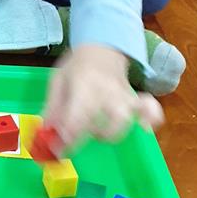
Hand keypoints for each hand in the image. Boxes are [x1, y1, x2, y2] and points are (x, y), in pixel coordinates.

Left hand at [44, 44, 162, 150]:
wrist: (102, 47)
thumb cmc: (77, 66)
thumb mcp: (57, 80)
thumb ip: (52, 108)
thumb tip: (46, 133)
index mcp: (84, 86)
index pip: (78, 116)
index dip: (68, 138)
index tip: (57, 150)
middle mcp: (106, 91)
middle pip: (105, 119)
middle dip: (93, 134)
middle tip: (79, 136)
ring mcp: (123, 95)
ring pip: (126, 117)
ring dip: (113, 132)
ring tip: (100, 134)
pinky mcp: (134, 99)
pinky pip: (149, 108)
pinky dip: (149, 119)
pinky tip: (144, 128)